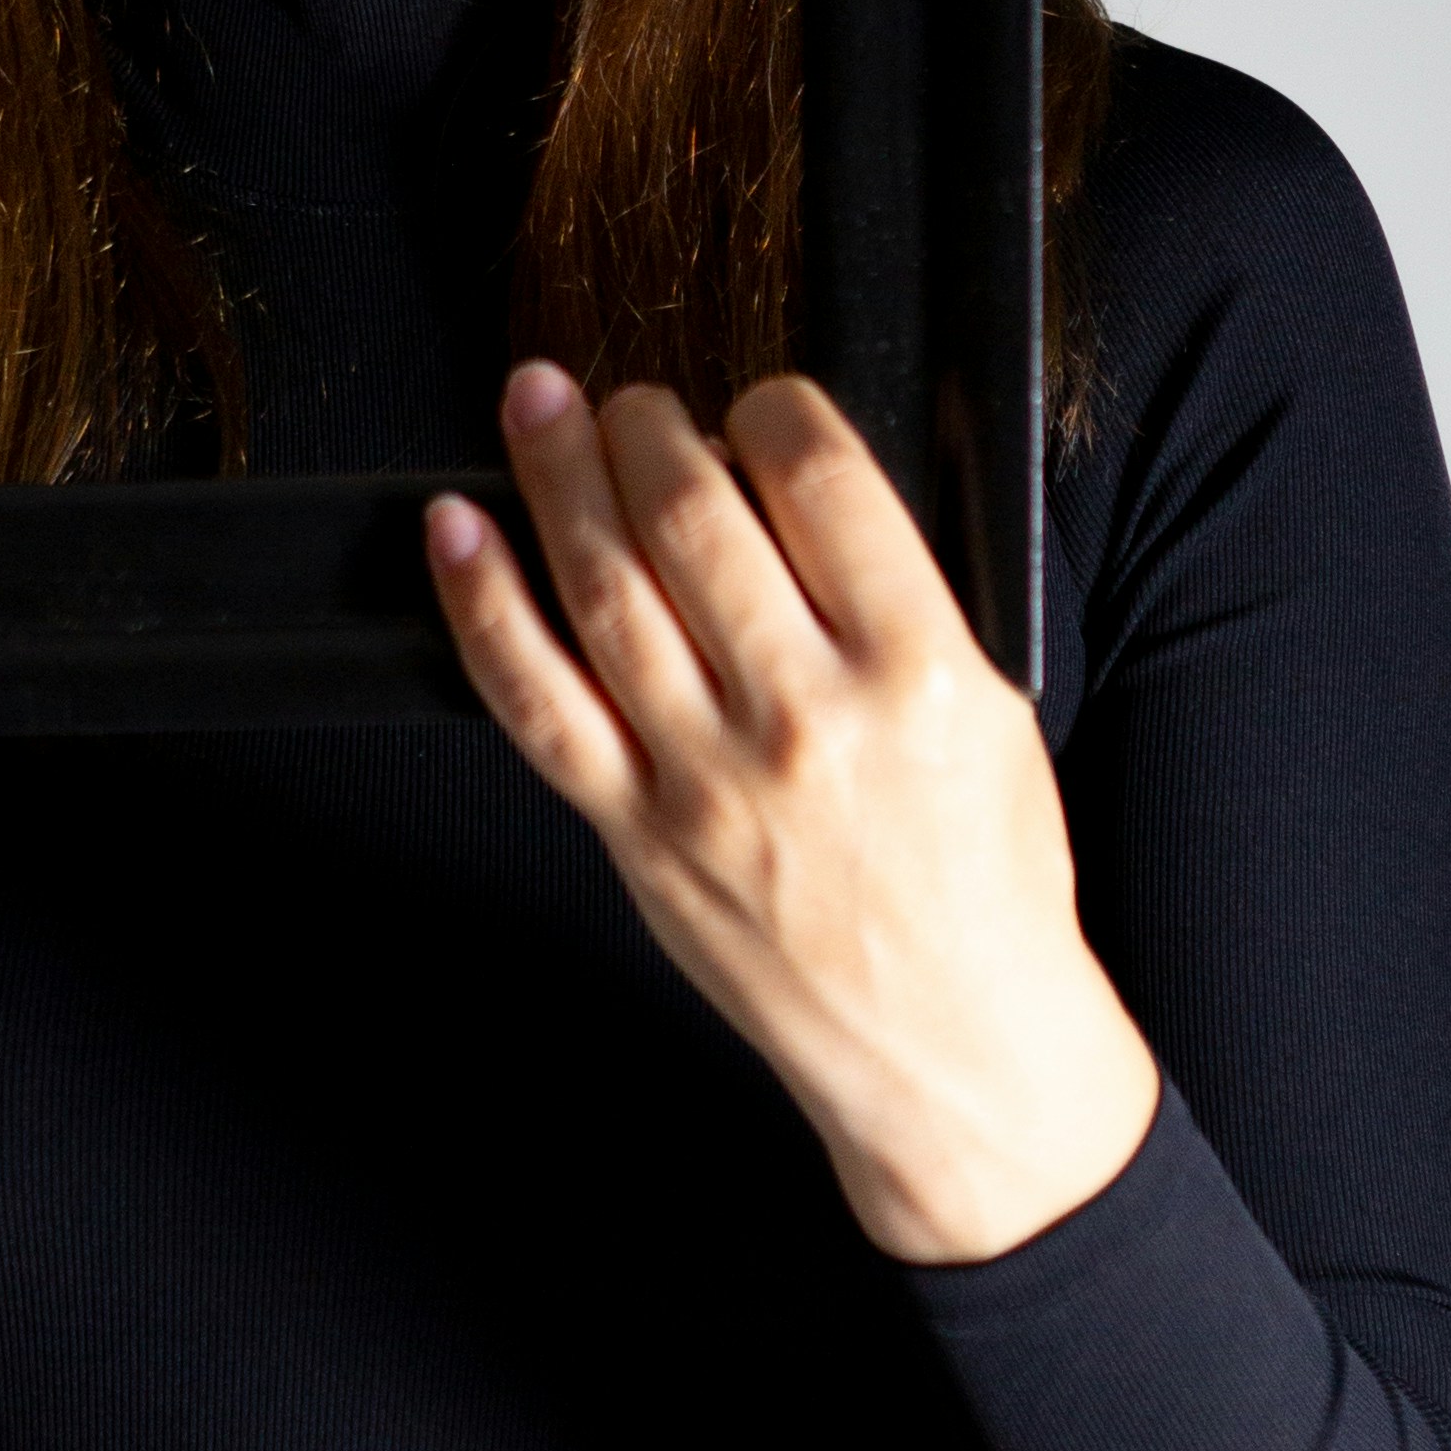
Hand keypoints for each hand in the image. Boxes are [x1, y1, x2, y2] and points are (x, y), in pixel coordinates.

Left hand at [427, 367, 1159, 1265]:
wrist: (956, 1050)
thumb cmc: (982, 876)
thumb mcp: (993, 703)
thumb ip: (894, 591)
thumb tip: (783, 478)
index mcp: (915, 670)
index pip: (819, 480)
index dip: (770, 408)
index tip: (754, 405)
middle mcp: (804, 717)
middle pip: (692, 516)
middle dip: (646, 425)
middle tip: (633, 401)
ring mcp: (707, 779)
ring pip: (604, 587)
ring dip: (557, 472)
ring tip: (538, 405)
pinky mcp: (638, 834)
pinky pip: (537, 703)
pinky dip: (484, 606)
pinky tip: (458, 532)